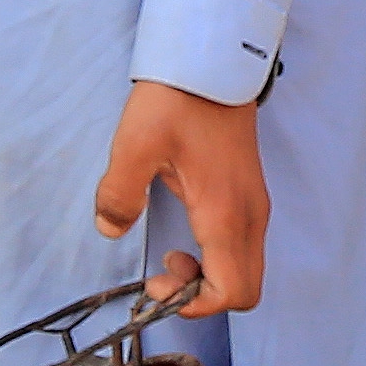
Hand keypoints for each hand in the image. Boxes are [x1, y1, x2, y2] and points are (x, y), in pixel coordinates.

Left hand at [97, 78, 268, 313]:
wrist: (212, 62)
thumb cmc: (178, 100)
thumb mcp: (135, 145)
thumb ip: (120, 193)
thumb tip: (110, 228)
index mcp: (225, 215)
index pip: (231, 292)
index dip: (194, 304)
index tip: (158, 282)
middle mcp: (250, 217)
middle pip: (246, 289)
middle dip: (204, 295)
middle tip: (164, 270)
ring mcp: (255, 205)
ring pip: (247, 268)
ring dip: (211, 275)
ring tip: (172, 251)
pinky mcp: (250, 194)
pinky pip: (244, 246)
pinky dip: (218, 256)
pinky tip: (187, 231)